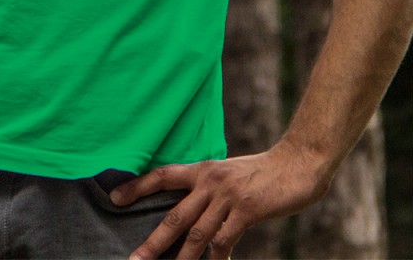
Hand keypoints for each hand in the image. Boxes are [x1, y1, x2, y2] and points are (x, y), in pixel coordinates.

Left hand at [108, 141, 331, 258]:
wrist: (298, 163)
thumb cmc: (262, 172)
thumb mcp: (228, 173)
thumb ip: (208, 188)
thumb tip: (191, 207)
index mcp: (202, 169)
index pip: (162, 175)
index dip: (137, 187)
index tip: (114, 198)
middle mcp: (209, 182)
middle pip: (174, 214)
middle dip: (153, 241)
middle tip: (134, 258)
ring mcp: (227, 197)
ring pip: (196, 234)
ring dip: (180, 258)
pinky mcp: (246, 211)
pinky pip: (224, 242)